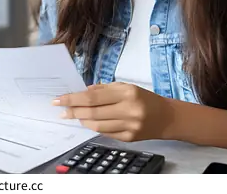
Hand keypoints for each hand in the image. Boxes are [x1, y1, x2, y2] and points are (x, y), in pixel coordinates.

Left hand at [53, 83, 175, 141]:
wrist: (167, 117)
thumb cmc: (144, 98)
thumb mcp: (125, 87)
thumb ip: (103, 89)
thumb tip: (82, 92)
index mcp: (127, 93)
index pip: (93, 97)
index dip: (73, 99)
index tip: (59, 100)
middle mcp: (128, 110)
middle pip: (93, 112)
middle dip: (74, 111)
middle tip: (62, 110)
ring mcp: (129, 126)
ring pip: (97, 125)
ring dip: (82, 120)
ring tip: (74, 115)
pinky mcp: (129, 139)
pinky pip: (105, 133)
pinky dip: (94, 127)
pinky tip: (88, 122)